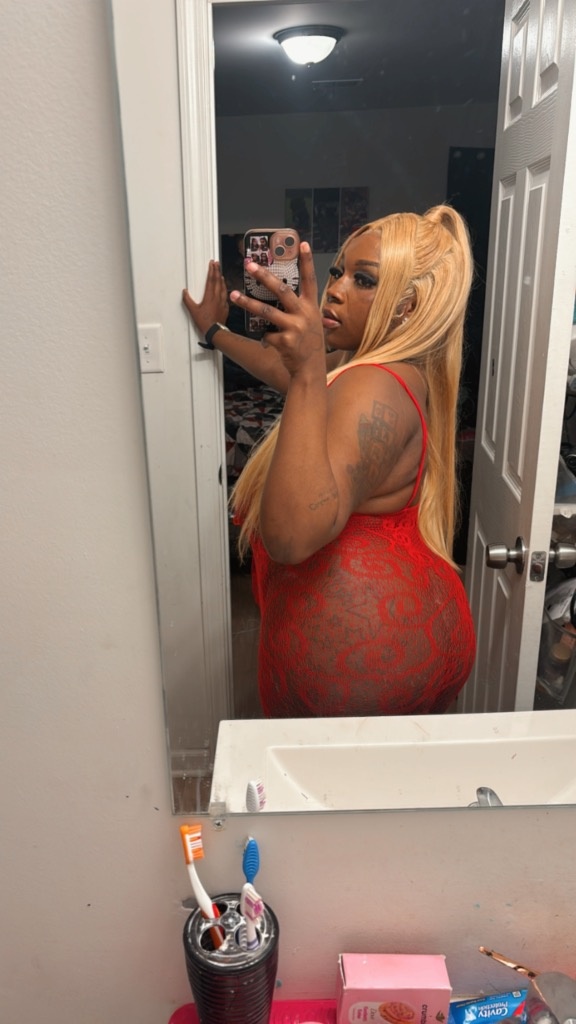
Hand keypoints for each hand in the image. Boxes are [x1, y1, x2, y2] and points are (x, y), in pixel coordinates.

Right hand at [182, 260, 228, 334]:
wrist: (215, 331)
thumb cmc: (205, 322)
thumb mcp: (193, 311)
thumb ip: (188, 300)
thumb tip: (185, 292)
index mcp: (210, 296)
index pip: (211, 280)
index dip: (211, 270)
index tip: (212, 264)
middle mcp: (217, 297)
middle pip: (218, 281)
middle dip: (217, 271)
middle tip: (217, 264)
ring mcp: (223, 302)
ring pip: (223, 287)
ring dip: (221, 279)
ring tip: (220, 274)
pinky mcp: (225, 307)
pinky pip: (225, 295)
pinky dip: (224, 289)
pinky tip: (223, 289)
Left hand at [230, 242, 323, 377]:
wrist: (311, 371)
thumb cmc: (309, 345)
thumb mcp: (311, 323)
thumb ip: (299, 309)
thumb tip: (278, 293)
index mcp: (311, 307)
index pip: (310, 279)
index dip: (306, 261)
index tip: (301, 243)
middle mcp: (304, 315)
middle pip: (281, 290)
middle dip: (264, 276)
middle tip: (250, 265)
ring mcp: (294, 328)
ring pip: (266, 311)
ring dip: (247, 302)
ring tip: (233, 295)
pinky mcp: (285, 342)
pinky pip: (266, 334)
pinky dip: (265, 337)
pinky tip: (268, 341)